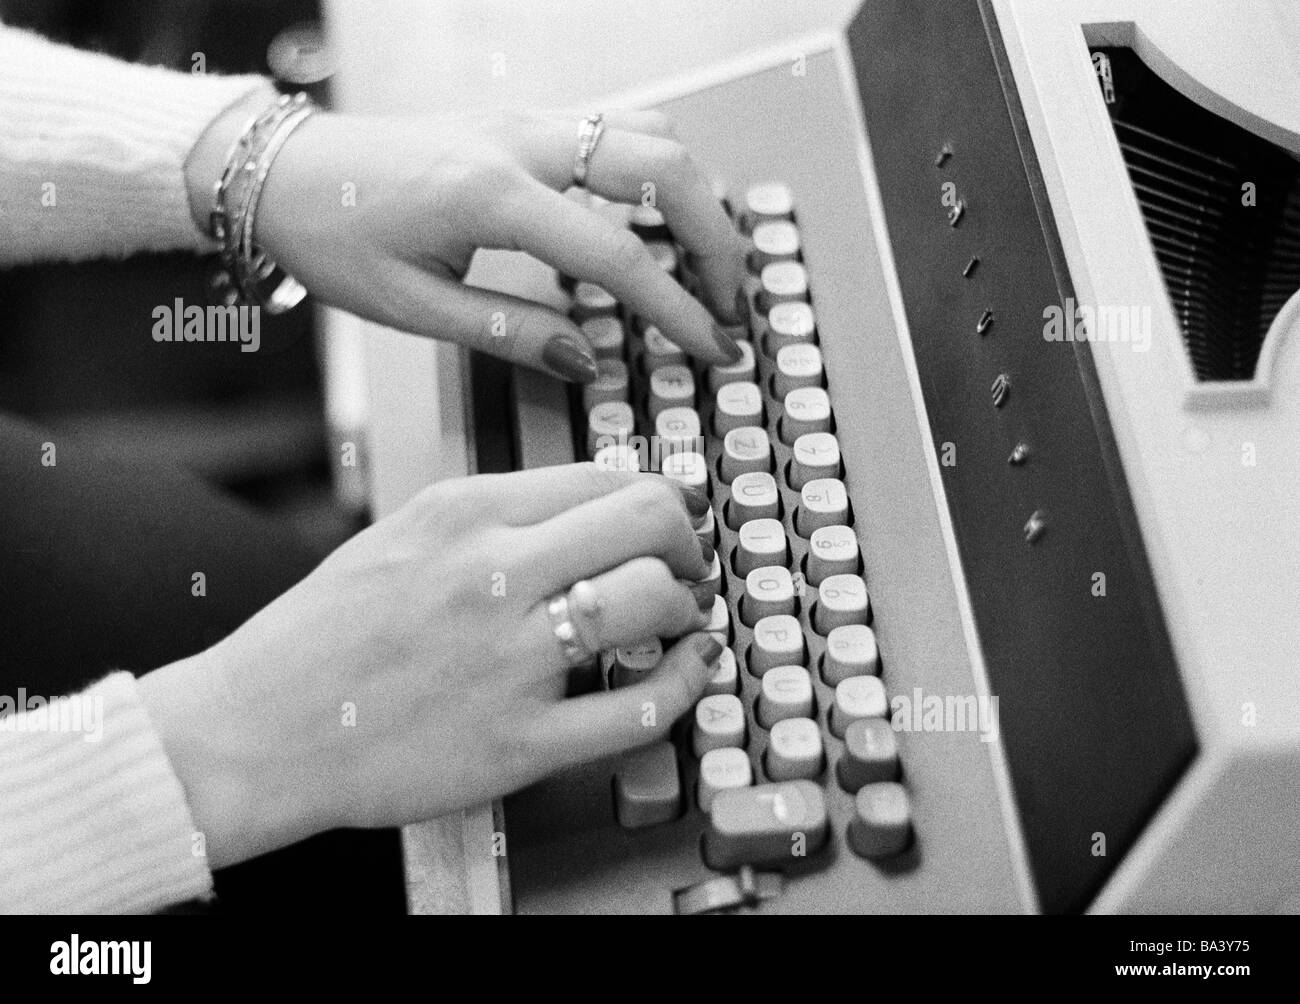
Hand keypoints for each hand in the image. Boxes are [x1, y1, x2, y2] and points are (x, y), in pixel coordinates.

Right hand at [138, 465, 723, 867]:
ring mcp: (509, 660)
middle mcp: (492, 573)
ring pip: (654, 600)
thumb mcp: (401, 535)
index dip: (657, 496)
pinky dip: (684, 685)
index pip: (603, 475)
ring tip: (675, 620)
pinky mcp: (519, 744)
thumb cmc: (321, 636)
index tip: (670, 518)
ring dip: (684, 606)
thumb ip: (494, 515)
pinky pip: (641, 708)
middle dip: (687, 539)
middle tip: (687, 562)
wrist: (254, 732)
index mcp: (462, 511)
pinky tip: (685, 674)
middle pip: (648, 519)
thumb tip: (592, 507)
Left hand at [186, 97, 747, 381]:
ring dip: (696, 198)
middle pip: (665, 170)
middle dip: (717, 240)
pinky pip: (619, 127)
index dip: (678, 308)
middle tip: (730, 302)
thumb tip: (587, 357)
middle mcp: (522, 144)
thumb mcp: (412, 308)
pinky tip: (657, 219)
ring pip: (653, 134)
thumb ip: (509, 333)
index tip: (712, 346)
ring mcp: (528, 122)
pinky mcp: (526, 122)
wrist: (284, 170)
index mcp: (492, 196)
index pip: (619, 255)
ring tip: (706, 264)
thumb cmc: (333, 233)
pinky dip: (660, 171)